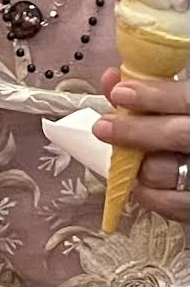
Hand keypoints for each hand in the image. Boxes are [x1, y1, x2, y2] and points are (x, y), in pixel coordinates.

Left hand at [93, 67, 189, 224]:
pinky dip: (148, 193)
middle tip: (103, 127)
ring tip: (130, 160)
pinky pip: (170, 204)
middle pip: (179, 135)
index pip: (187, 100)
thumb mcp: (179, 105)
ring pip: (167, 171)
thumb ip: (150, 93)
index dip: (153, 96)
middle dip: (135, 130)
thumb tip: (112, 81)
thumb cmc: (183, 126)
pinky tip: (140, 183)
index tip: (120, 93)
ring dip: (139, 164)